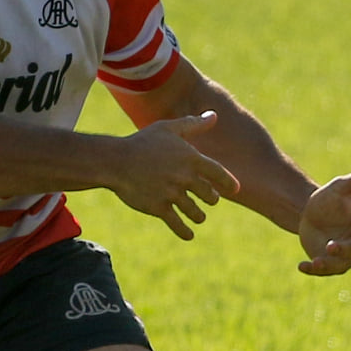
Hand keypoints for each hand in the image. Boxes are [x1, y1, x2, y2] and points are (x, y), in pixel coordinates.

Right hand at [109, 111, 240, 240]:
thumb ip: (193, 124)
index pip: (218, 173)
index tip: (235, 189)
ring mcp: (172, 194)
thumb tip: (213, 116)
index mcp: (190, 158)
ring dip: (198, 215)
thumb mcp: (168, 128)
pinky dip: (185, 231)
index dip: (228, 182)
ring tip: (198, 216)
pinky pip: (177, 224)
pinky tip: (189, 234)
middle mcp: (184, 177)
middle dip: (210, 198)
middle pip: (209, 195)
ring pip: (195, 212)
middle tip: (209, 199)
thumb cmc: (142, 142)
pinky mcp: (159, 207)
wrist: (116, 161)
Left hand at [297, 164, 350, 275]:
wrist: (310, 212)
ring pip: (342, 264)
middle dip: (345, 250)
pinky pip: (324, 270)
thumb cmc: (330, 197)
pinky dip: (313, 270)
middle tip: (331, 246)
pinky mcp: (330, 262)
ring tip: (316, 261)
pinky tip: (301, 266)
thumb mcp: (341, 186)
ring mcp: (345, 255)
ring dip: (330, 264)